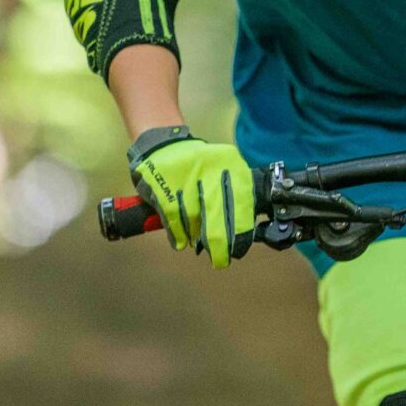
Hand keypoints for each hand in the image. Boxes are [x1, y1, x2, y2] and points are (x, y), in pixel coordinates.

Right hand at [129, 137, 255, 267]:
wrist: (162, 145)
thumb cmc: (200, 166)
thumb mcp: (224, 170)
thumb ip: (236, 195)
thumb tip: (244, 232)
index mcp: (231, 163)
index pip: (241, 203)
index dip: (240, 231)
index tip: (240, 249)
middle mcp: (210, 167)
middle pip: (218, 215)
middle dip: (220, 244)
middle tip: (220, 260)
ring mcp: (184, 176)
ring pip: (194, 220)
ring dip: (196, 237)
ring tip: (197, 243)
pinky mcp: (162, 185)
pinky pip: (173, 219)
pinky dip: (178, 234)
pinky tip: (181, 241)